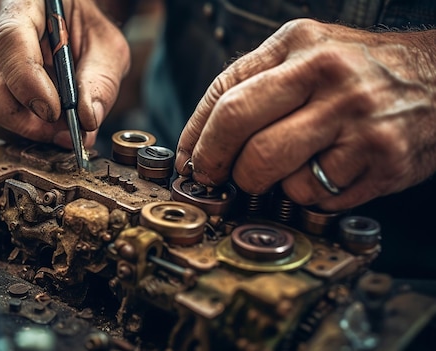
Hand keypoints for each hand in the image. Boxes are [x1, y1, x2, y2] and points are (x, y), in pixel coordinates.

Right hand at [0, 0, 129, 147]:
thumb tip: (87, 119)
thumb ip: (101, 80)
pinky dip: (18, 133)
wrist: (70, 20)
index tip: (53, 111)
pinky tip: (45, 128)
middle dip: (24, 122)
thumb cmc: (85, 25)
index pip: (9, 42)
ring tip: (58, 131)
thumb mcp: (106, 45)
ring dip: (22, 131)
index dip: (28, 83)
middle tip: (61, 132)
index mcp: (21, 6)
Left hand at [175, 19, 435, 210]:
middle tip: (218, 179)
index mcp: (299, 43)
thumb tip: (197, 143)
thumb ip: (252, 86)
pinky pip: (316, 196)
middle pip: (241, 131)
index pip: (225, 95)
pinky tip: (326, 174)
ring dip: (266, 184)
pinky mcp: (383, 160)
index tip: (190, 163)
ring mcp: (358, 119)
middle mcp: (328, 75)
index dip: (196, 137)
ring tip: (285, 171)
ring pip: (275, 172)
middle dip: (218, 165)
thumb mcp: (305, 54)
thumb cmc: (359, 71)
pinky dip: (308, 195)